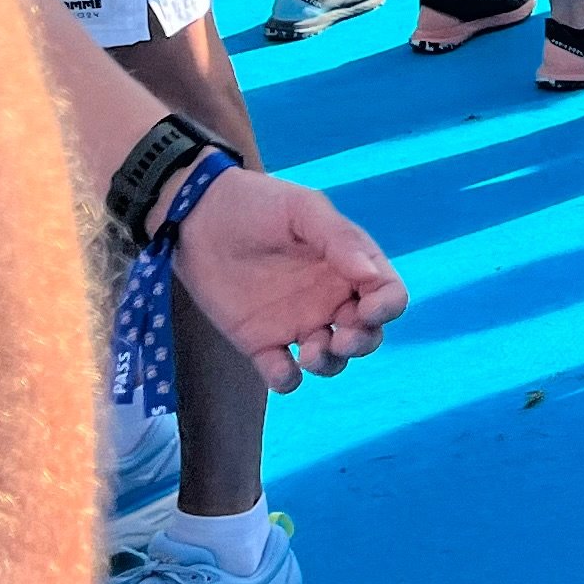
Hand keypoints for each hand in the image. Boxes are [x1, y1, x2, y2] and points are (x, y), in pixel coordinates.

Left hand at [173, 167, 407, 390]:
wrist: (196, 216)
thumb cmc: (256, 203)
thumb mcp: (303, 210)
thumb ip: (339, 239)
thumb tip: (372, 276)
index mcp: (349, 264)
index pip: (387, 294)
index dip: (387, 307)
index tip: (367, 310)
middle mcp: (330, 298)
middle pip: (367, 335)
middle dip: (362, 344)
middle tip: (339, 339)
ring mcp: (296, 323)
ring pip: (330, 360)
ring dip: (329, 364)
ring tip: (308, 353)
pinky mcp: (261, 343)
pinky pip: (283, 374)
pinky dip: (288, 380)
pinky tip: (280, 368)